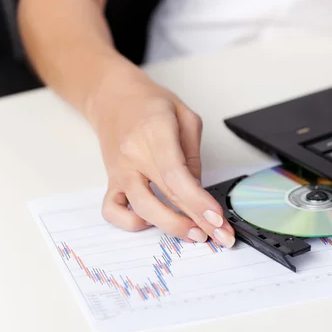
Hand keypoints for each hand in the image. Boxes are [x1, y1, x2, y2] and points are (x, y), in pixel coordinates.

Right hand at [88, 71, 235, 247]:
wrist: (111, 96)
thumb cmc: (150, 104)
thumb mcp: (185, 117)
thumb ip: (193, 155)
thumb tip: (198, 189)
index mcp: (154, 133)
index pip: (176, 176)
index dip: (198, 201)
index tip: (218, 218)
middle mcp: (132, 156)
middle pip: (165, 197)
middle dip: (197, 221)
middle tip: (220, 235)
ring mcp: (119, 171)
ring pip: (141, 209)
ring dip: (171, 227)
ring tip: (196, 234)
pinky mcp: (111, 181)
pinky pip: (113, 211)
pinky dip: (132, 223)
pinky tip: (152, 222)